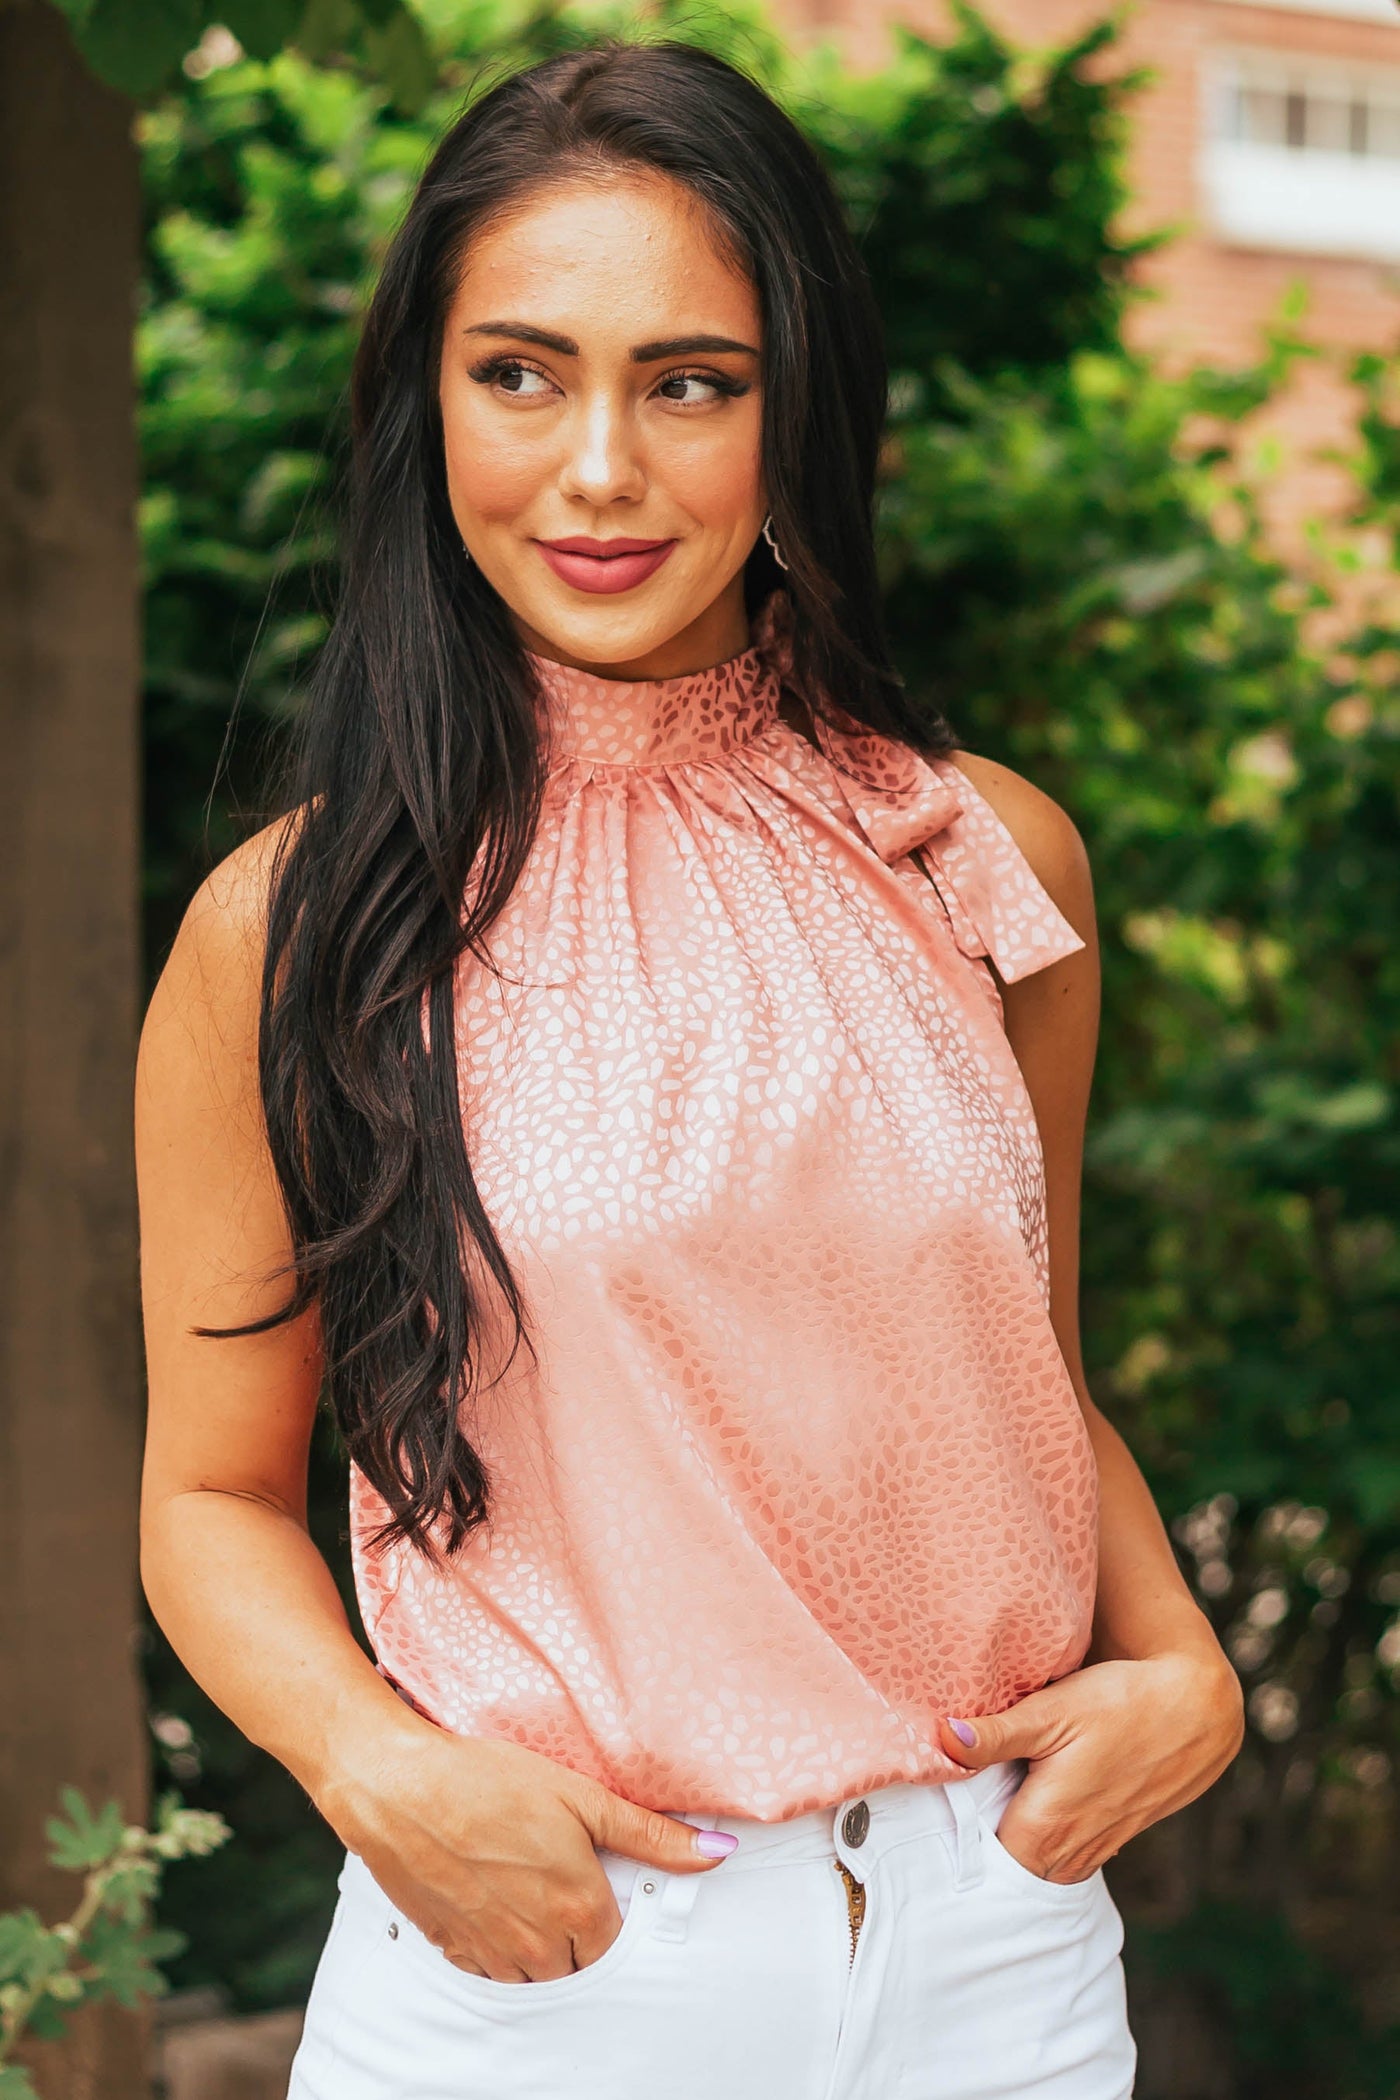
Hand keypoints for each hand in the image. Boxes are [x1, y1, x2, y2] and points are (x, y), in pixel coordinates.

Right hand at [317, 1715, 735, 1981]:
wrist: (400, 1788)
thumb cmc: (488, 1782)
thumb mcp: (582, 1797)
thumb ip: (651, 1835)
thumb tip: (717, 1852)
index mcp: (578, 1910)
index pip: (617, 1946)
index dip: (611, 1911)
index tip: (597, 1880)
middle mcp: (538, 1946)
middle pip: (577, 1966)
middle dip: (577, 1932)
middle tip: (557, 1879)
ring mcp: (491, 1954)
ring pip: (534, 1976)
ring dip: (539, 1945)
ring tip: (525, 1887)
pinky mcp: (451, 1949)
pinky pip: (489, 1969)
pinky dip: (497, 1946)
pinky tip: (491, 1899)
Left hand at [935, 1643, 1243, 1884]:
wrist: (1196, 1707)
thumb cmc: (1121, 1704)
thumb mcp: (1051, 1711)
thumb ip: (995, 1735)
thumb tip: (942, 1739)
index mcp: (1047, 1827)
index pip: (982, 1865)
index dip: (956, 1843)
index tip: (933, 1820)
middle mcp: (1071, 1851)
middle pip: (1008, 1869)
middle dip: (980, 1848)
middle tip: (951, 1810)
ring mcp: (1097, 1848)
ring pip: (1038, 1864)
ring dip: (1014, 1843)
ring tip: (986, 1806)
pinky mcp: (1114, 1837)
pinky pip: (1066, 1855)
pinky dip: (1044, 1839)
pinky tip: (1031, 1803)